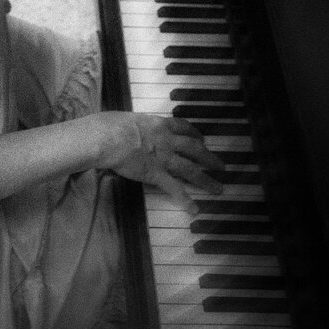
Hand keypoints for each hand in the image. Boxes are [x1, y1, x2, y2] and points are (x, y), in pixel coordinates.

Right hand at [94, 111, 223, 213]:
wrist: (108, 138)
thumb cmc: (111, 125)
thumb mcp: (126, 118)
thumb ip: (133, 125)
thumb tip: (127, 126)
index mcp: (159, 125)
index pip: (183, 127)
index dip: (195, 134)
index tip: (202, 139)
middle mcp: (167, 141)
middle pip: (194, 149)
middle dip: (209, 158)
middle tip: (220, 166)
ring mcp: (164, 158)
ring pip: (191, 170)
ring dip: (206, 180)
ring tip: (218, 189)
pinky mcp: (156, 175)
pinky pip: (174, 189)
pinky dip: (185, 200)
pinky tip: (194, 209)